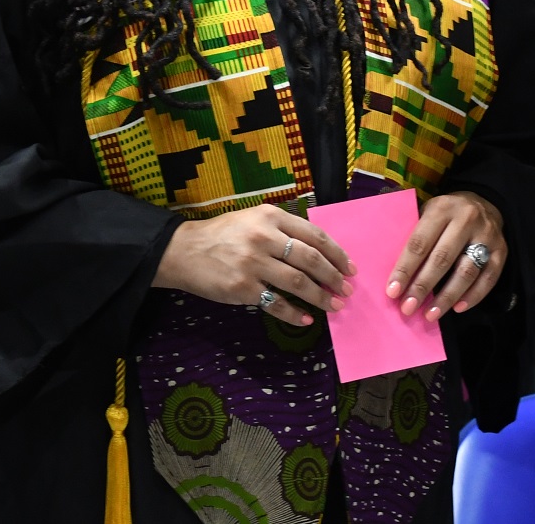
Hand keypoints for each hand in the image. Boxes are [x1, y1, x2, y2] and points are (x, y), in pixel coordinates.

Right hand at [153, 205, 354, 322]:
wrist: (184, 250)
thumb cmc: (223, 234)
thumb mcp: (254, 219)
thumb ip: (283, 229)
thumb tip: (319, 253)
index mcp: (270, 216)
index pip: (314, 235)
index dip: (337, 254)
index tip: (350, 269)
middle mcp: (264, 237)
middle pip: (311, 259)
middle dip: (334, 277)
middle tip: (346, 290)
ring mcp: (253, 263)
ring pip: (298, 282)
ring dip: (320, 297)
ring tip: (333, 306)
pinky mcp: (242, 287)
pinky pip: (276, 303)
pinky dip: (294, 313)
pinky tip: (306, 319)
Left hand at [387, 190, 504, 321]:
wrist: (483, 202)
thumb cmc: (445, 214)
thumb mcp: (428, 213)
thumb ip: (416, 237)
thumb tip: (397, 276)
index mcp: (441, 208)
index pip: (420, 242)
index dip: (405, 269)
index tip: (393, 291)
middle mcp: (466, 220)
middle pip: (442, 259)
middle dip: (423, 286)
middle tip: (408, 307)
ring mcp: (487, 236)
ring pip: (466, 271)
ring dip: (447, 297)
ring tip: (431, 314)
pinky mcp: (502, 251)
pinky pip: (488, 278)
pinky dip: (473, 296)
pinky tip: (457, 308)